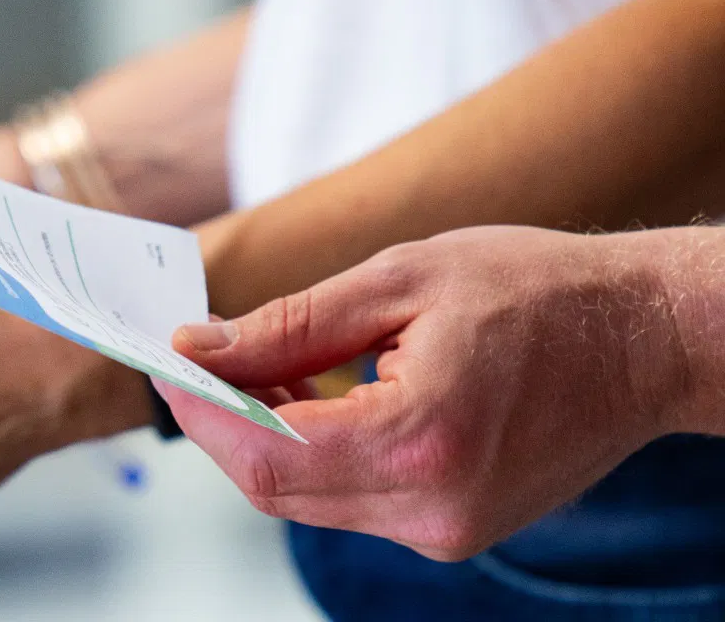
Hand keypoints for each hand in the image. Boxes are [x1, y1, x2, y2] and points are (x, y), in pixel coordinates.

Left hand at [159, 227, 697, 561]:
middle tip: (194, 358)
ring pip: (306, 497)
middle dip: (219, 423)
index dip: (199, 410)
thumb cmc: (538, 291)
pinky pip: (349, 497)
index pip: (264, 452)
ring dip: (261, 435)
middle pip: (275, 487)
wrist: (646, 339)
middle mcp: (432, 510)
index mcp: (421, 442)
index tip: (164, 360)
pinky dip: (310, 449)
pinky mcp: (451, 528)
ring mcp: (445, 530)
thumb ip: (289, 324)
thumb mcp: (400, 281)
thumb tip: (200, 347)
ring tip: (253, 362)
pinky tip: (305, 393)